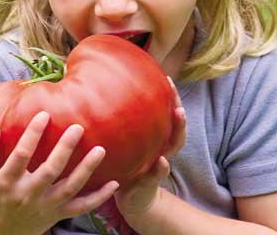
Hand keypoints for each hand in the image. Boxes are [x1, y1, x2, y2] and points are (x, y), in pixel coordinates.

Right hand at [0, 112, 118, 234]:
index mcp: (8, 182)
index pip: (21, 155)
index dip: (32, 134)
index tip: (44, 114)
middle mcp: (29, 194)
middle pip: (50, 170)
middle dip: (64, 149)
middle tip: (78, 127)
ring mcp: (47, 206)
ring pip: (71, 188)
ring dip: (87, 169)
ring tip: (101, 149)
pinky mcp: (59, 214)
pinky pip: (82, 207)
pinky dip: (99, 197)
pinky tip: (115, 183)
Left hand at [114, 77, 186, 221]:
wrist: (131, 197)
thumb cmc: (126, 164)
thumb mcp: (124, 142)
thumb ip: (119, 123)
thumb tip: (97, 89)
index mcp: (155, 139)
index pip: (166, 114)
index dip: (170, 97)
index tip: (166, 79)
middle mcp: (161, 150)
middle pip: (176, 130)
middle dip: (179, 115)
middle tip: (178, 100)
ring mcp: (158, 165)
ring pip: (172, 148)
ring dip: (177, 133)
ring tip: (179, 119)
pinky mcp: (150, 182)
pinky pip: (157, 175)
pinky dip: (161, 168)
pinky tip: (162, 161)